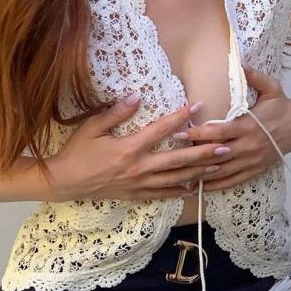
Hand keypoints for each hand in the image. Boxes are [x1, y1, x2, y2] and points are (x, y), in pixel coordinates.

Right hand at [38, 94, 237, 201]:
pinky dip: (179, 192)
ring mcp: (138, 184)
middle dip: (203, 153)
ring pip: (175, 179)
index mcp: (128, 148)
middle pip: (177, 160)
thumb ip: (116, 112)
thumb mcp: (92, 127)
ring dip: (198, 172)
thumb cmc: (77, 151)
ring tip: (218, 167)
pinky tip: (194, 188)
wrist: (64, 182)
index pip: (160, 130)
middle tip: (226, 147)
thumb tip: (138, 96)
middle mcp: (138, 168)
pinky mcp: (135, 195)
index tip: (197, 106)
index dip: (180, 117)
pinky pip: (162, 194)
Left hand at [175, 64, 290, 192]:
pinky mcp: (256, 169)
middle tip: (172, 156)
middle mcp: (249, 146)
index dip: (197, 133)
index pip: (218, 132)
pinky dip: (217, 184)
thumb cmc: (283, 105)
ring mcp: (252, 160)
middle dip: (192, 155)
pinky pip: (234, 180)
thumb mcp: (271, 87)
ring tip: (180, 175)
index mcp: (249, 126)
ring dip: (201, 173)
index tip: (179, 133)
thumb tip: (240, 62)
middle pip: (216, 154)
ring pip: (222, 170)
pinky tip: (202, 186)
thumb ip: (254, 76)